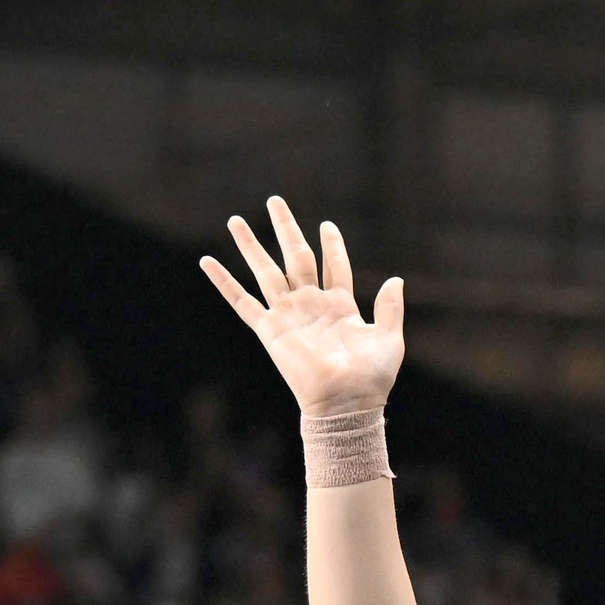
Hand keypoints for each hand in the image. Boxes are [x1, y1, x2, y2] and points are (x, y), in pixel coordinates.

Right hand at [201, 200, 404, 418]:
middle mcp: (310, 306)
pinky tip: (207, 261)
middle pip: (295, 257)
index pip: (334, 266)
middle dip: (285, 228)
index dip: (332, 245)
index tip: (327, 225)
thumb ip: (390, 307)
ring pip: (266, 271)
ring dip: (251, 245)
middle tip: (274, 201)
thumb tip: (396, 279)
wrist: (346, 403)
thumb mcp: (389, 338)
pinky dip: (224, 281)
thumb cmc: (370, 378)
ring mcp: (288, 315)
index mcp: (340, 306)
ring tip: (235, 220)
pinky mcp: (269, 330)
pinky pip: (241, 301)